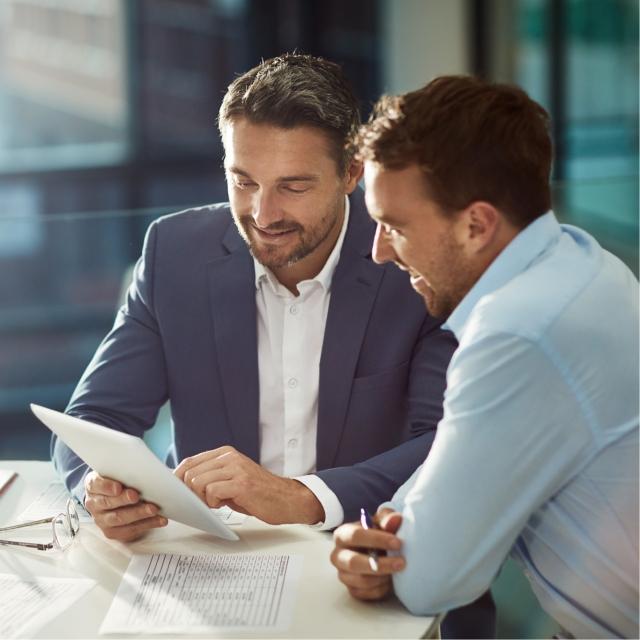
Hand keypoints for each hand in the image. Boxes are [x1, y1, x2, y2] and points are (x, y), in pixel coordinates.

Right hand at [84, 471, 167, 541]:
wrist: (120, 498)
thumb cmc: (122, 480)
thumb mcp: (122, 471)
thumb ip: (131, 468)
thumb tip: (158, 467)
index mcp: (93, 485)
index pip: (95, 484)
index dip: (106, 486)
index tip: (118, 487)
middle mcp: (94, 503)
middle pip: (107, 503)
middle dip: (123, 499)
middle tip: (137, 496)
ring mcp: (102, 520)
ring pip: (118, 518)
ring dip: (138, 513)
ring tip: (153, 509)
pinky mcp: (112, 532)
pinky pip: (130, 530)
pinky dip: (147, 524)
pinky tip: (160, 519)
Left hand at [174, 446, 323, 524]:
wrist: (287, 499)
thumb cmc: (259, 493)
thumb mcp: (232, 479)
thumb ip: (212, 476)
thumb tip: (184, 484)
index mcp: (226, 453)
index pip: (190, 461)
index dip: (178, 479)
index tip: (177, 493)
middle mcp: (229, 456)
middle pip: (190, 472)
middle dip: (190, 492)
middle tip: (203, 502)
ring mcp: (235, 468)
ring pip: (198, 482)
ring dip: (203, 498)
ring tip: (218, 502)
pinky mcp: (241, 483)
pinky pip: (211, 491)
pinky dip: (213, 503)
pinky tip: (225, 504)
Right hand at [330, 508, 404, 600]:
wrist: (377, 551)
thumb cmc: (377, 533)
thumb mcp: (382, 522)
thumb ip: (387, 519)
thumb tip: (396, 519)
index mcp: (342, 535)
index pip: (355, 536)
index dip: (377, 539)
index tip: (398, 543)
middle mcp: (338, 556)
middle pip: (354, 563)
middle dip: (381, 564)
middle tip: (402, 562)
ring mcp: (343, 575)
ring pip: (362, 581)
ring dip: (383, 577)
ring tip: (398, 570)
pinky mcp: (352, 590)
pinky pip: (367, 594)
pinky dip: (382, 588)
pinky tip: (390, 580)